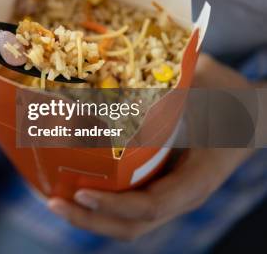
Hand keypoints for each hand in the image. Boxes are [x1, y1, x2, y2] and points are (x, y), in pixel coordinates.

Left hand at [48, 54, 255, 240]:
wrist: (242, 115)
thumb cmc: (226, 98)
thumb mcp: (207, 86)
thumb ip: (175, 80)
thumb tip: (134, 67)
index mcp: (196, 178)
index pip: (152, 204)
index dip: (115, 204)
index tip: (81, 193)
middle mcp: (178, 195)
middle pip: (130, 225)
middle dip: (89, 220)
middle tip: (52, 202)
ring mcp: (164, 194)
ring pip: (124, 223)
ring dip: (86, 216)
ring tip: (50, 199)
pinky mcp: (152, 187)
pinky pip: (122, 205)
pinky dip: (93, 202)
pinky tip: (65, 185)